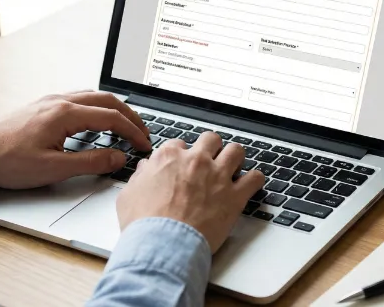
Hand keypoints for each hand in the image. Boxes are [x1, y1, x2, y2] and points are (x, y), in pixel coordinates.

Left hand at [0, 91, 150, 188]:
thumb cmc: (6, 161)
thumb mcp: (53, 169)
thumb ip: (91, 162)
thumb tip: (118, 158)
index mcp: (65, 114)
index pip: (112, 118)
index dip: (133, 132)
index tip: (144, 145)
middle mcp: (60, 101)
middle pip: (108, 100)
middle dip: (130, 116)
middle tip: (143, 133)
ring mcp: (51, 100)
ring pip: (94, 96)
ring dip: (115, 109)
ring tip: (126, 125)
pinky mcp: (43, 105)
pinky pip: (80, 98)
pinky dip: (98, 107)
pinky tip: (97, 120)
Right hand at [116, 132, 263, 252]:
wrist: (162, 244)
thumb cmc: (144, 224)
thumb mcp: (129, 194)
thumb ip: (141, 177)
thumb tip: (146, 169)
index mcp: (169, 157)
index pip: (180, 144)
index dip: (182, 155)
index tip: (183, 164)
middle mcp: (196, 161)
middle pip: (211, 139)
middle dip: (211, 149)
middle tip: (210, 162)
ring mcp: (217, 176)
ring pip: (236, 151)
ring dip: (234, 158)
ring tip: (233, 168)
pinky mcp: (234, 196)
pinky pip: (254, 178)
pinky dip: (254, 180)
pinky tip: (249, 185)